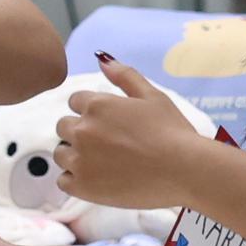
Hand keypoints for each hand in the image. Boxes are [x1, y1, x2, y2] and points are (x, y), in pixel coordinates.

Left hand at [56, 60, 207, 214]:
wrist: (184, 170)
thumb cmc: (172, 131)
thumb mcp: (152, 95)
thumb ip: (124, 75)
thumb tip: (101, 58)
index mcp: (96, 105)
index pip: (75, 101)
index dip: (91, 111)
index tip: (109, 124)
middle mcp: (82, 130)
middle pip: (64, 127)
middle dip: (80, 132)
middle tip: (107, 144)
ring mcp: (80, 160)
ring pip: (61, 154)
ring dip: (75, 156)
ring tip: (104, 163)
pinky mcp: (82, 187)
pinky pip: (63, 182)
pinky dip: (76, 181)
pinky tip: (98, 180)